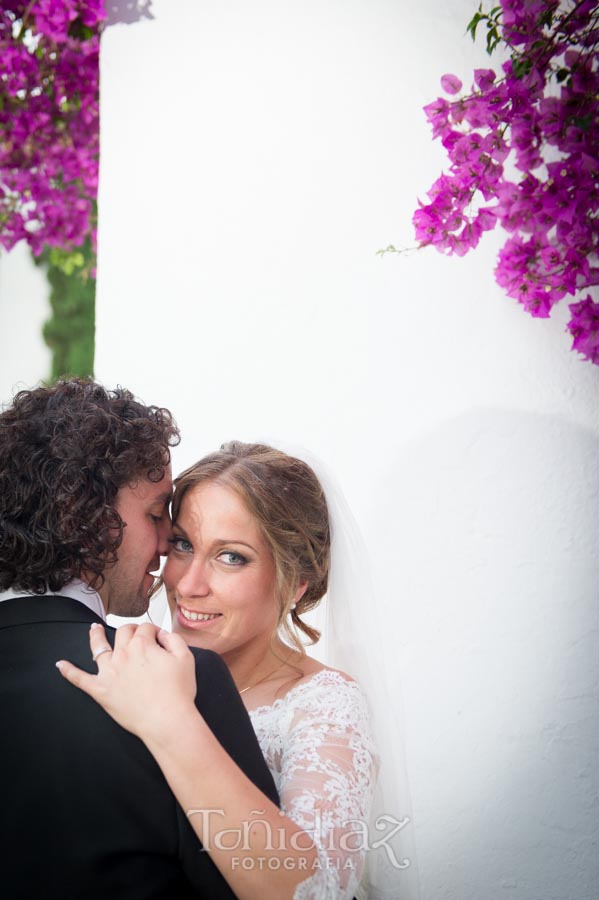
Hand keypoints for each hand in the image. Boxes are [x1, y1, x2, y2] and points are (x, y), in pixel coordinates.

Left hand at [56, 623, 197, 745]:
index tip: (160, 639)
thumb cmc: (178, 692)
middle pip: (123, 632)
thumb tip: (162, 634)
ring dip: (95, 636)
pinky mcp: (101, 691)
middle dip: (131, 629)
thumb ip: (174, 639)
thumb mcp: (185, 658)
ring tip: (93, 629)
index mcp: (142, 645)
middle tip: (136, 633)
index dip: (155, 631)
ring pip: (98, 648)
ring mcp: (109, 672)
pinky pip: (80, 679)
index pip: (146, 628)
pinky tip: (60, 665)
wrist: (166, 720)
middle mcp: (122, 654)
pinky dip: (69, 671)